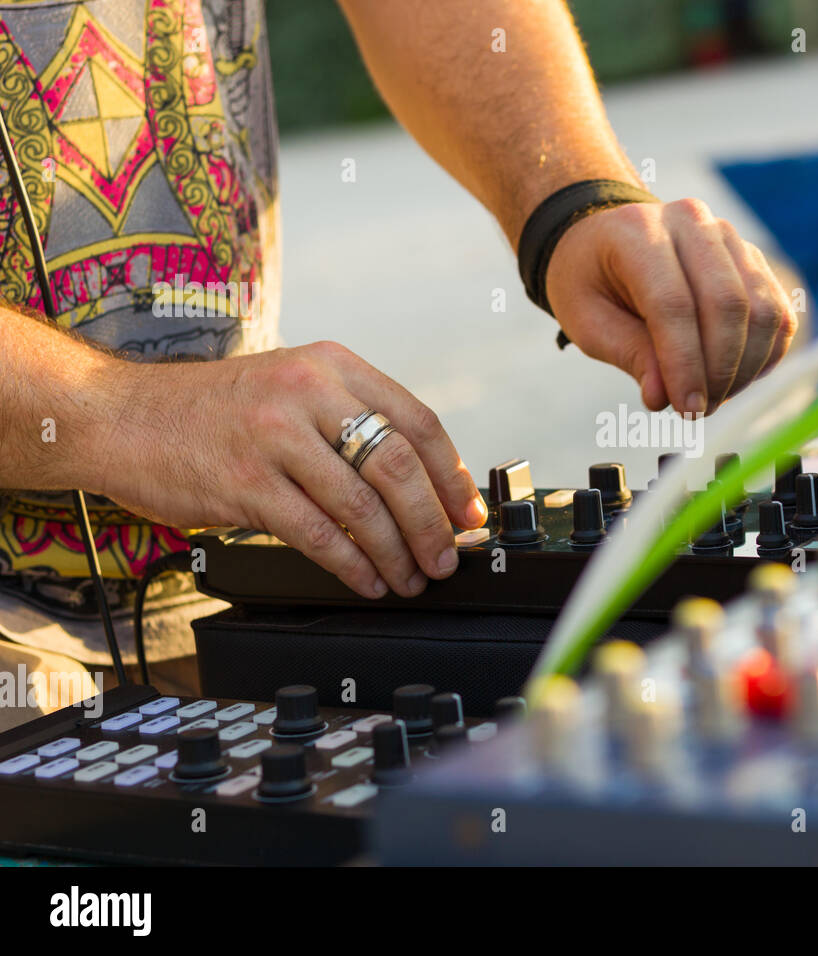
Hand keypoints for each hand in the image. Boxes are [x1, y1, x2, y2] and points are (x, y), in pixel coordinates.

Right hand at [98, 342, 486, 598]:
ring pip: (363, 504)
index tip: (469, 513)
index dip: (453, 475)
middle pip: (398, 464)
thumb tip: (419, 483)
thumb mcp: (290, 386)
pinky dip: (353, 564)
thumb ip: (349, 419)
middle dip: (433, 521)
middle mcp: (308, 391)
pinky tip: (368, 579)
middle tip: (447, 556)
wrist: (119, 416)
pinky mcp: (245, 483)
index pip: (418, 420)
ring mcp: (275, 436)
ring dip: (397, 551)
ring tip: (412, 576)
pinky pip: (318, 533)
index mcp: (331, 365)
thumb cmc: (212, 411)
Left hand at [544, 198, 797, 415]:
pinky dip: (765, 356)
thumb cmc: (592, 281)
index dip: (685, 364)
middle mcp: (692, 223)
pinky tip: (735, 377)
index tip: (687, 410)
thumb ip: (628, 354)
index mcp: (639, 232)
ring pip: (763, 310)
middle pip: (728, 303)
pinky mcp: (754, 261)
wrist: (609, 240)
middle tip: (698, 410)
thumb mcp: (587, 320)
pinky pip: (779, 314)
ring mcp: (730, 239)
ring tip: (713, 396)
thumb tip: (664, 397)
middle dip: (720, 371)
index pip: (674, 303)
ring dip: (745, 368)